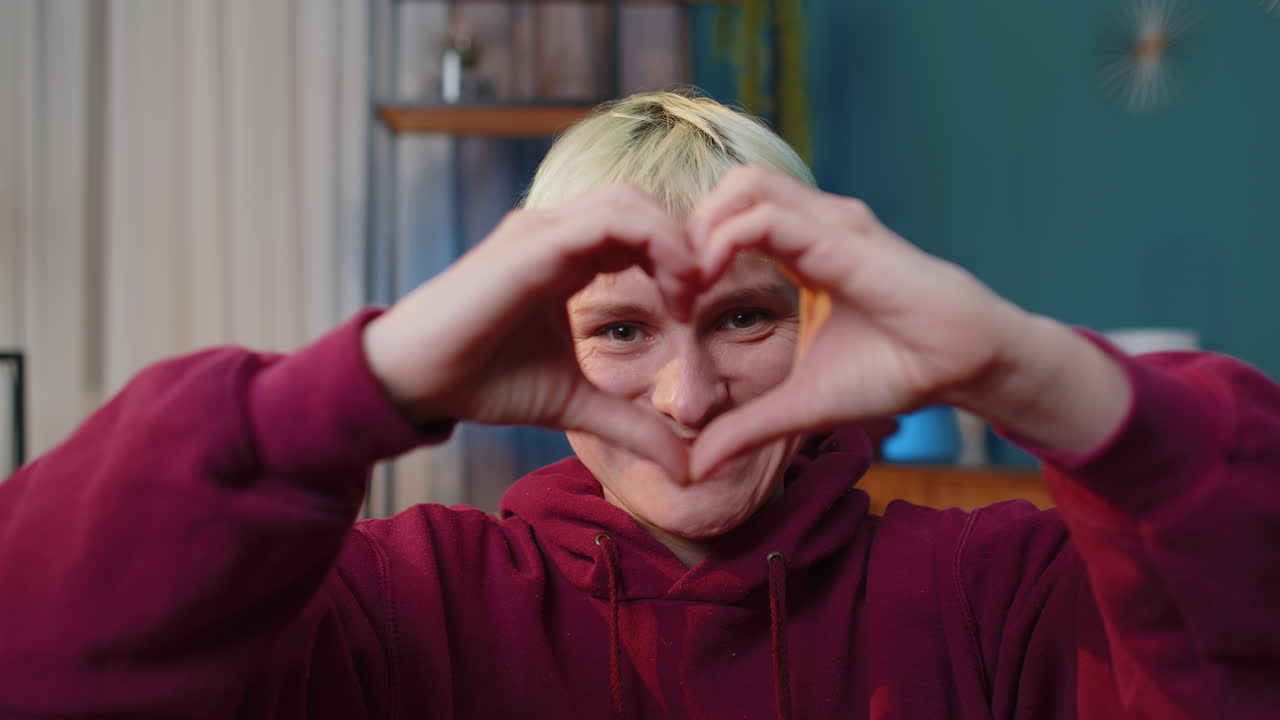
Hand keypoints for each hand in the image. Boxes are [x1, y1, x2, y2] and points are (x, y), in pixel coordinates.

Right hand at [362, 186, 699, 478]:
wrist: (415, 381)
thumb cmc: (482, 381)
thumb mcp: (575, 405)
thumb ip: (632, 425)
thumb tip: (687, 467)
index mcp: (566, 256)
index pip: (639, 227)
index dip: (680, 258)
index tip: (697, 309)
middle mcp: (556, 232)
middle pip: (643, 204)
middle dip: (685, 243)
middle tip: (702, 297)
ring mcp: (542, 231)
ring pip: (631, 201)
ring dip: (676, 241)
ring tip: (691, 292)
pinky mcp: (533, 243)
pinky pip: (610, 220)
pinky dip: (655, 243)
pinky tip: (672, 289)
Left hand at [685, 167, 1130, 478]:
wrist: (961, 365)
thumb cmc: (893, 372)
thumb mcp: (801, 406)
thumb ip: (748, 428)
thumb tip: (699, 468)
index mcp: (803, 248)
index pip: (730, 217)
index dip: (690, 253)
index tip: (672, 306)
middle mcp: (815, 223)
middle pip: (730, 188)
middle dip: (687, 229)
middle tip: (671, 290)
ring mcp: (830, 223)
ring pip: (743, 187)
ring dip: (701, 229)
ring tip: (687, 286)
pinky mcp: (842, 237)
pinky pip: (766, 217)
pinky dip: (724, 240)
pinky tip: (709, 283)